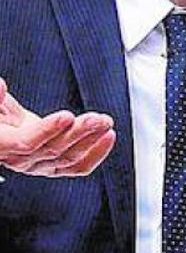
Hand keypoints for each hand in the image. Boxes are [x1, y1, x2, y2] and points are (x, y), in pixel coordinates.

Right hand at [0, 78, 115, 176]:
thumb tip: (0, 85)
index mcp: (1, 144)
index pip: (26, 143)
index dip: (48, 130)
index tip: (67, 116)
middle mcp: (18, 159)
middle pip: (53, 149)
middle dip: (78, 132)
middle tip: (96, 119)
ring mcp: (38, 165)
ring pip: (68, 157)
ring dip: (91, 139)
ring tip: (105, 122)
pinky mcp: (53, 165)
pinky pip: (77, 167)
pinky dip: (96, 154)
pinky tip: (108, 138)